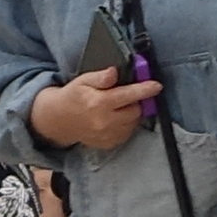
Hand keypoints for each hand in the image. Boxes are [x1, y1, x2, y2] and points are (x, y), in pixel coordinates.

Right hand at [34, 64, 162, 152]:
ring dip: (131, 114)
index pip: (128, 95)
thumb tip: (114, 72)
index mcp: (99, 103)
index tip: (157, 86)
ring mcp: (107, 135)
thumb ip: (101, 77)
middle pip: (135, 110)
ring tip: (119, 107)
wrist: (59, 121)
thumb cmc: (73, 97)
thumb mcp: (83, 81)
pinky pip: (127, 133)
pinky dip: (126, 125)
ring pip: (133, 123)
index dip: (145, 89)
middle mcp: (105, 121)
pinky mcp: (108, 144)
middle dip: (135, 101)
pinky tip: (115, 118)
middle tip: (127, 95)